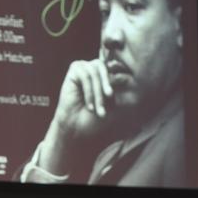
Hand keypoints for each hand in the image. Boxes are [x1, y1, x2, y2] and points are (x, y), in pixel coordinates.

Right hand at [35, 58, 113, 176]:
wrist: (74, 129)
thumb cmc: (92, 119)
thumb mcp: (111, 104)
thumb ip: (117, 88)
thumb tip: (123, 73)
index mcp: (103, 77)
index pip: (116, 70)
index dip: (117, 82)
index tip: (116, 99)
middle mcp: (94, 70)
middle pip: (108, 69)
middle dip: (108, 89)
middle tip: (108, 104)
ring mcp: (83, 69)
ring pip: (98, 70)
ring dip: (99, 92)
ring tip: (97, 109)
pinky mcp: (74, 70)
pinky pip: (86, 73)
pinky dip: (91, 89)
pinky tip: (89, 104)